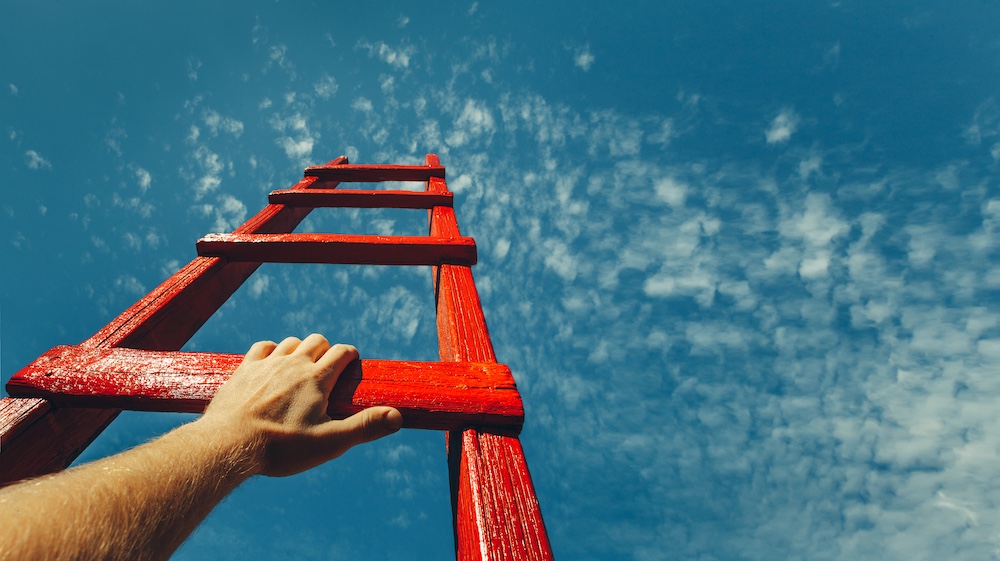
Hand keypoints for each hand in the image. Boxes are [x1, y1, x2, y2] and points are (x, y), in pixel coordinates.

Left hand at [201, 334, 402, 476]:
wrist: (228, 445)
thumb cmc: (281, 447)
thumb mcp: (329, 442)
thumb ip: (364, 427)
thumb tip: (397, 417)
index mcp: (317, 379)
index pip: (341, 352)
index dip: (350, 356)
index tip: (351, 366)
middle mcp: (293, 364)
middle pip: (317, 341)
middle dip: (326, 350)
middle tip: (327, 370)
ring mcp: (267, 364)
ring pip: (290, 342)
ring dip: (300, 350)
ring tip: (301, 368)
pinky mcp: (244, 369)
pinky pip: (263, 347)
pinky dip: (272, 350)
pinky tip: (272, 364)